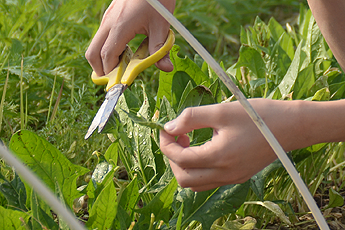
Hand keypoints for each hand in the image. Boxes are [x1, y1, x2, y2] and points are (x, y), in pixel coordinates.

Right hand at [85, 0, 175, 75]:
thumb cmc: (157, 0)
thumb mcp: (161, 26)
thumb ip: (160, 49)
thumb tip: (166, 68)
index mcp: (120, 26)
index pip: (107, 56)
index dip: (111, 73)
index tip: (120, 83)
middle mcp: (108, 23)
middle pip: (93, 53)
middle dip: (101, 70)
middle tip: (117, 77)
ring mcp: (107, 19)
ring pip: (95, 46)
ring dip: (105, 60)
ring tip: (124, 64)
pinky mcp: (109, 17)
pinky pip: (102, 38)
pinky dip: (108, 50)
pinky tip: (126, 51)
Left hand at [160, 99, 313, 191]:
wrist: (292, 126)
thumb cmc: (259, 115)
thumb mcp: (221, 111)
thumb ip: (191, 118)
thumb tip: (169, 127)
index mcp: (219, 157)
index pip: (180, 159)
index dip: (166, 144)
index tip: (164, 128)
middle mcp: (225, 174)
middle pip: (184, 179)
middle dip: (172, 158)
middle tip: (177, 136)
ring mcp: (232, 178)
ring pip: (195, 183)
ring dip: (184, 165)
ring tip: (189, 141)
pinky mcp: (238, 176)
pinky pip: (209, 180)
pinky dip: (198, 168)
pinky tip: (203, 147)